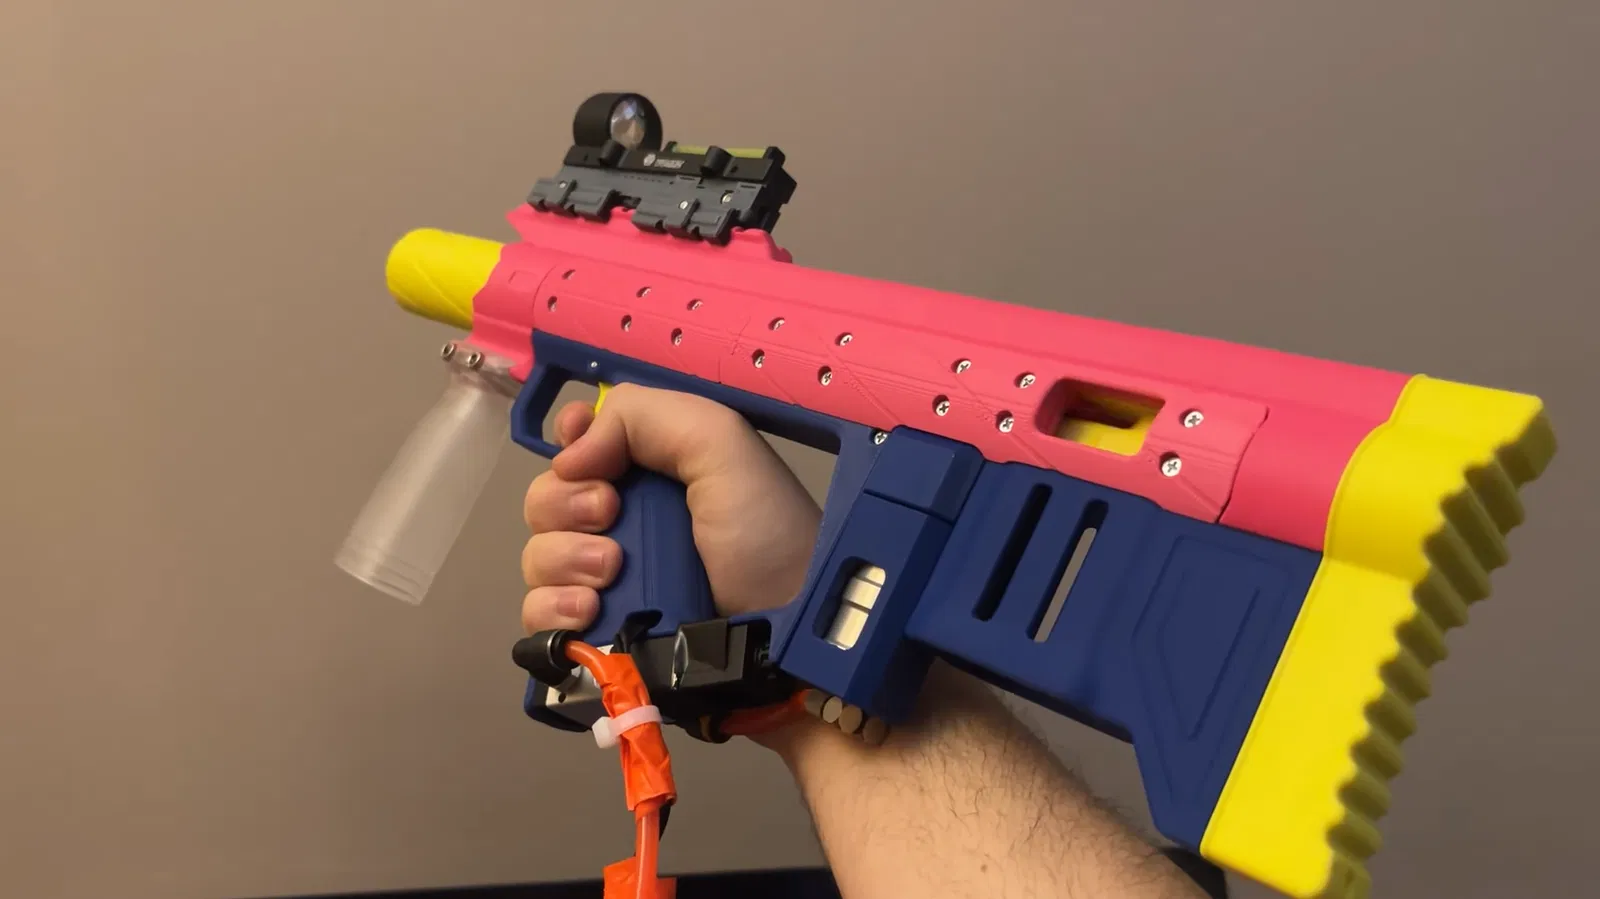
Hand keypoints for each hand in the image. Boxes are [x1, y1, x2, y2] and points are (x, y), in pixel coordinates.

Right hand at [519, 383, 822, 634]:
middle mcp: (623, 523)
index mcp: (650, 471)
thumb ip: (645, 415)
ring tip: (610, 572)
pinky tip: (588, 610)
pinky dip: (553, 610)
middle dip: (568, 504)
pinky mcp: (597, 635)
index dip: (568, 444)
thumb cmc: (764, 534)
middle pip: (547, 500)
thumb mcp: (721, 443)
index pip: (577, 446)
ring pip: (539, 557)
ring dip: (564, 557)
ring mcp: (607, 583)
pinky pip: (540, 617)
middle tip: (611, 516)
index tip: (580, 454)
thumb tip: (569, 454)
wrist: (787, 632)